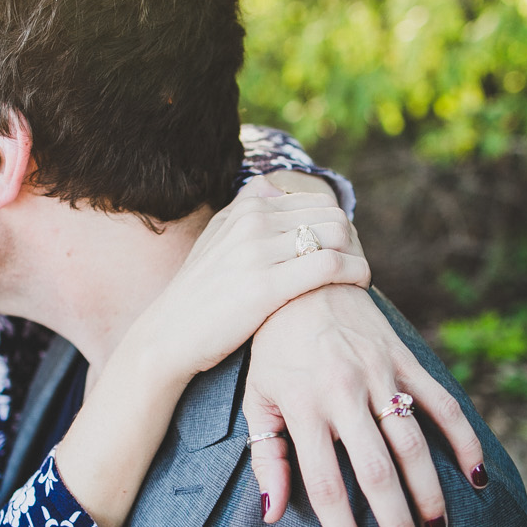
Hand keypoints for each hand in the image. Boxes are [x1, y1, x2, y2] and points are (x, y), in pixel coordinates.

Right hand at [135, 190, 369, 381]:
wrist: (168, 336)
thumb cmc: (198, 296)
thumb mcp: (215, 241)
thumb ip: (244, 211)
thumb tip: (274, 189)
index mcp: (245, 209)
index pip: (316, 201)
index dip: (338, 227)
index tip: (343, 252)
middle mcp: (251, 222)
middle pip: (332, 215)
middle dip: (354, 242)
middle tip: (355, 269)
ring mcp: (257, 252)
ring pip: (336, 235)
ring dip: (359, 256)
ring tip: (358, 280)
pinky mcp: (265, 286)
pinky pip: (330, 265)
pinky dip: (355, 273)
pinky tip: (358, 287)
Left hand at [244, 284, 487, 526]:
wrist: (303, 277)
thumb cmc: (274, 349)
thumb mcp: (257, 399)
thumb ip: (265, 456)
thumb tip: (273, 514)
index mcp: (303, 407)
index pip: (326, 483)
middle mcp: (343, 391)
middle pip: (376, 469)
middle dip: (395, 518)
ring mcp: (379, 373)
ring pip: (413, 441)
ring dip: (430, 489)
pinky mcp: (405, 358)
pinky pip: (442, 402)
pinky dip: (463, 439)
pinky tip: (477, 476)